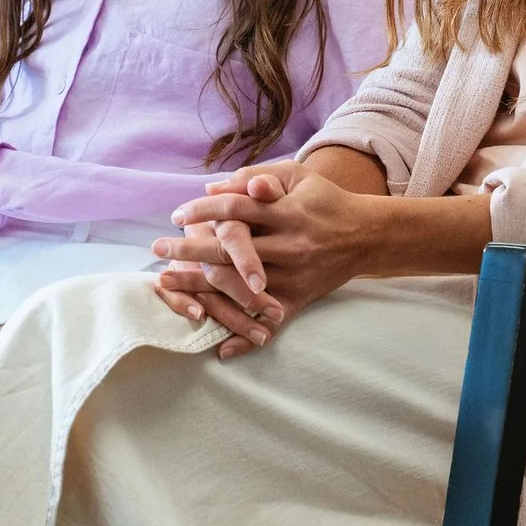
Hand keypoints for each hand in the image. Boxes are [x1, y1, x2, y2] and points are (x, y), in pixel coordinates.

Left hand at [154, 173, 379, 355]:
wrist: (367, 235)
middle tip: (158, 250)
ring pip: (240, 287)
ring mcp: (293, 276)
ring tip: (169, 284)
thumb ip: (257, 178)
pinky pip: (270, 322)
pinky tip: (220, 348)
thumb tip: (212, 188)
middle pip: (230, 250)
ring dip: (201, 288)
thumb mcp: (298, 177)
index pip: (235, 211)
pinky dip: (247, 338)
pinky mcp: (299, 299)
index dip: (203, 212)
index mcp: (286, 212)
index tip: (176, 216)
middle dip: (189, 250)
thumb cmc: (326, 201)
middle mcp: (288, 245)